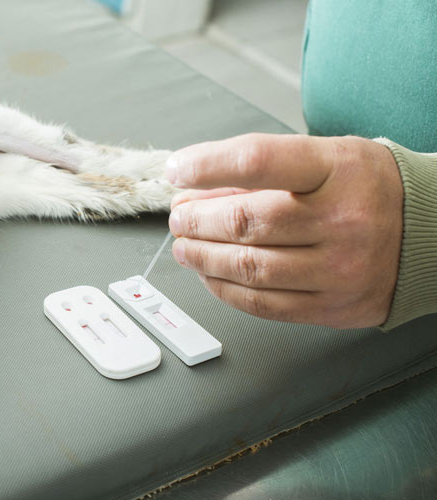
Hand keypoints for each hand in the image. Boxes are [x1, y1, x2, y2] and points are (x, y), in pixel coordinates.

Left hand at [166, 133, 402, 327]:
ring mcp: (339, 268)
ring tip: (185, 246)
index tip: (177, 170)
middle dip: (196, 220)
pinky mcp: (333, 306)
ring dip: (202, 257)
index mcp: (337, 169)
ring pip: (247, 268)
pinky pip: (262, 304)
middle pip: (245, 221)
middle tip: (179, 216)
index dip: (205, 165)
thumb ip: (262, 171)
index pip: (256, 161)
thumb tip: (196, 189)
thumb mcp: (324, 158)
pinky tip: (209, 275)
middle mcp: (341, 219)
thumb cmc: (367, 189)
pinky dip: (224, 289)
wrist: (431, 234)